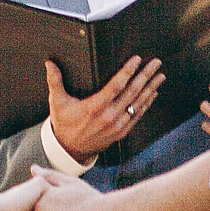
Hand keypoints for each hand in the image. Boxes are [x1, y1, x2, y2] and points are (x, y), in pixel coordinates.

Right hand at [46, 54, 162, 161]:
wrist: (69, 151)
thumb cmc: (64, 124)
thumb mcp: (57, 102)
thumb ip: (55, 81)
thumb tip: (49, 63)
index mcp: (94, 107)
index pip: (116, 86)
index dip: (128, 71)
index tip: (137, 59)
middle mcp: (108, 116)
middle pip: (131, 93)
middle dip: (145, 76)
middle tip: (156, 63)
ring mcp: (116, 126)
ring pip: (137, 104)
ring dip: (150, 89)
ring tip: (160, 76)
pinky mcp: (120, 132)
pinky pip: (136, 116)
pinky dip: (146, 104)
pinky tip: (153, 94)